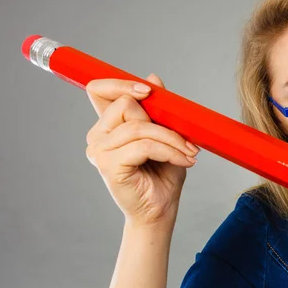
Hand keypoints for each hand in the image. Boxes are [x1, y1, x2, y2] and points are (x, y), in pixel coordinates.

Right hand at [84, 74, 199, 228]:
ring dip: (172, 139)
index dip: (121, 83)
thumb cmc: (162, 175)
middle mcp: (97, 136)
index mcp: (107, 126)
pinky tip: (184, 161)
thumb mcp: (165, 135)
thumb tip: (152, 77)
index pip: (99, 90)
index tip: (149, 91)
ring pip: (139, 126)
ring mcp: (99, 151)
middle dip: (162, 119)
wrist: (160, 210)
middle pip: (125, 104)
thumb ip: (157, 110)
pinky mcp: (108, 165)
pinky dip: (170, 151)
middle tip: (187, 139)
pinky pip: (144, 146)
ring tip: (190, 153)